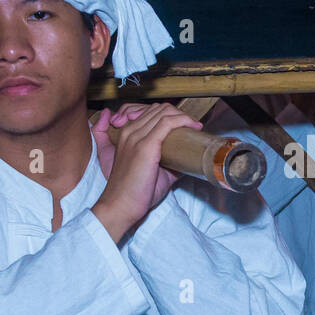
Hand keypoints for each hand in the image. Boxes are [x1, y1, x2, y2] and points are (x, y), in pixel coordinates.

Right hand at [91, 103, 201, 240]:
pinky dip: (183, 121)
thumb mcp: (151, 170)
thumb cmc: (133, 192)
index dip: (170, 114)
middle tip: (191, 126)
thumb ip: (167, 161)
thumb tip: (187, 159)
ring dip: (183, 116)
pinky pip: (167, 122)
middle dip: (178, 114)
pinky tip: (192, 126)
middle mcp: (129, 131)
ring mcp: (136, 137)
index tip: (185, 124)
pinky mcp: (145, 146)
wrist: (121, 205)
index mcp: (126, 134)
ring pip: (163, 112)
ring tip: (194, 126)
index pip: (149, 111)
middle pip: (158, 109)